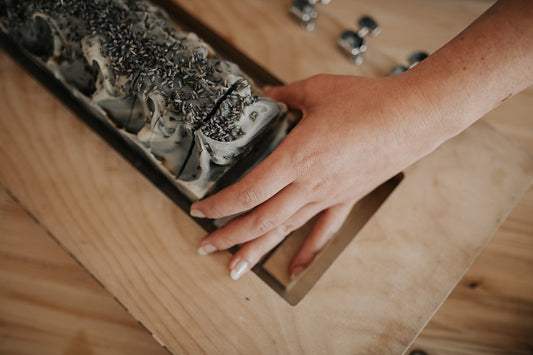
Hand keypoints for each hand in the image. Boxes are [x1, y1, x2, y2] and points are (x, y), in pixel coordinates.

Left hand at [191, 74, 441, 279]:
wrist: (413, 116)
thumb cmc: (368, 103)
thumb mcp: (317, 90)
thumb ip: (285, 95)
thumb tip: (266, 93)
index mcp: (297, 157)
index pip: (249, 191)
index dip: (220, 205)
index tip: (200, 211)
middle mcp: (309, 184)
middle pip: (260, 220)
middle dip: (229, 237)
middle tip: (206, 248)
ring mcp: (328, 196)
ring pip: (285, 230)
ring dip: (257, 250)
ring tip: (235, 268)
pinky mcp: (346, 198)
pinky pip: (323, 231)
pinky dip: (306, 253)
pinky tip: (293, 269)